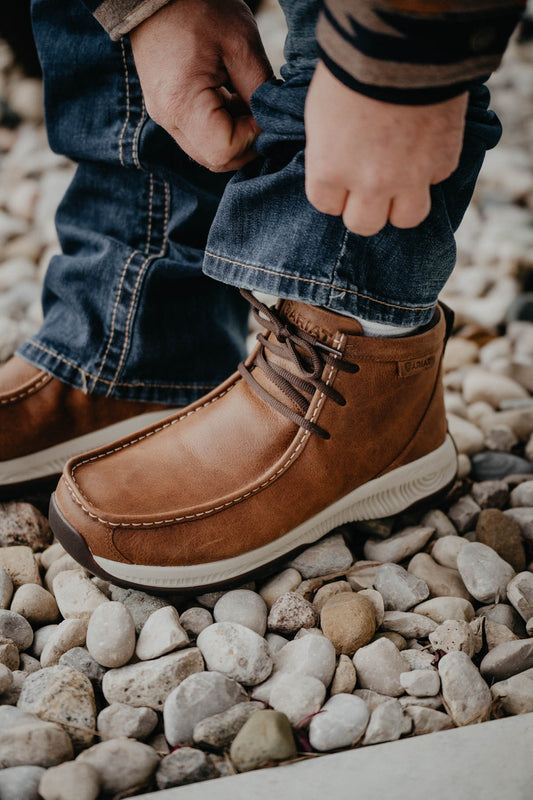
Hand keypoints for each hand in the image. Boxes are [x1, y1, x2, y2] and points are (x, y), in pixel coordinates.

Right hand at [130, 0, 272, 170]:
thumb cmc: (196, 9)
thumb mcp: (240, 44)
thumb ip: (261, 90)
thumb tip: (275, 122)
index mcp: (183, 105)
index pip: (225, 150)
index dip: (253, 138)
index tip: (266, 113)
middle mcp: (169, 120)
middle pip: (216, 160)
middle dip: (246, 144)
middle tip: (263, 115)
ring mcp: (165, 118)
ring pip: (208, 152)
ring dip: (235, 137)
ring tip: (247, 103)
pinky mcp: (168, 111)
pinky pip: (199, 136)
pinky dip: (221, 127)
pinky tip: (232, 100)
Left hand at [304, 61, 467, 236]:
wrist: (402, 42)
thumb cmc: (351, 70)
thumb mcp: (320, 115)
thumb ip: (328, 154)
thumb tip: (336, 170)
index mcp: (330, 172)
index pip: (327, 207)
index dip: (334, 193)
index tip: (340, 178)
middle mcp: (369, 185)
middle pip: (364, 225)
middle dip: (364, 208)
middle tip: (368, 185)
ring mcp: (410, 178)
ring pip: (406, 218)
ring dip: (401, 204)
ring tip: (400, 182)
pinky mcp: (443, 162)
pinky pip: (436, 181)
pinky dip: (430, 169)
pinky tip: (424, 146)